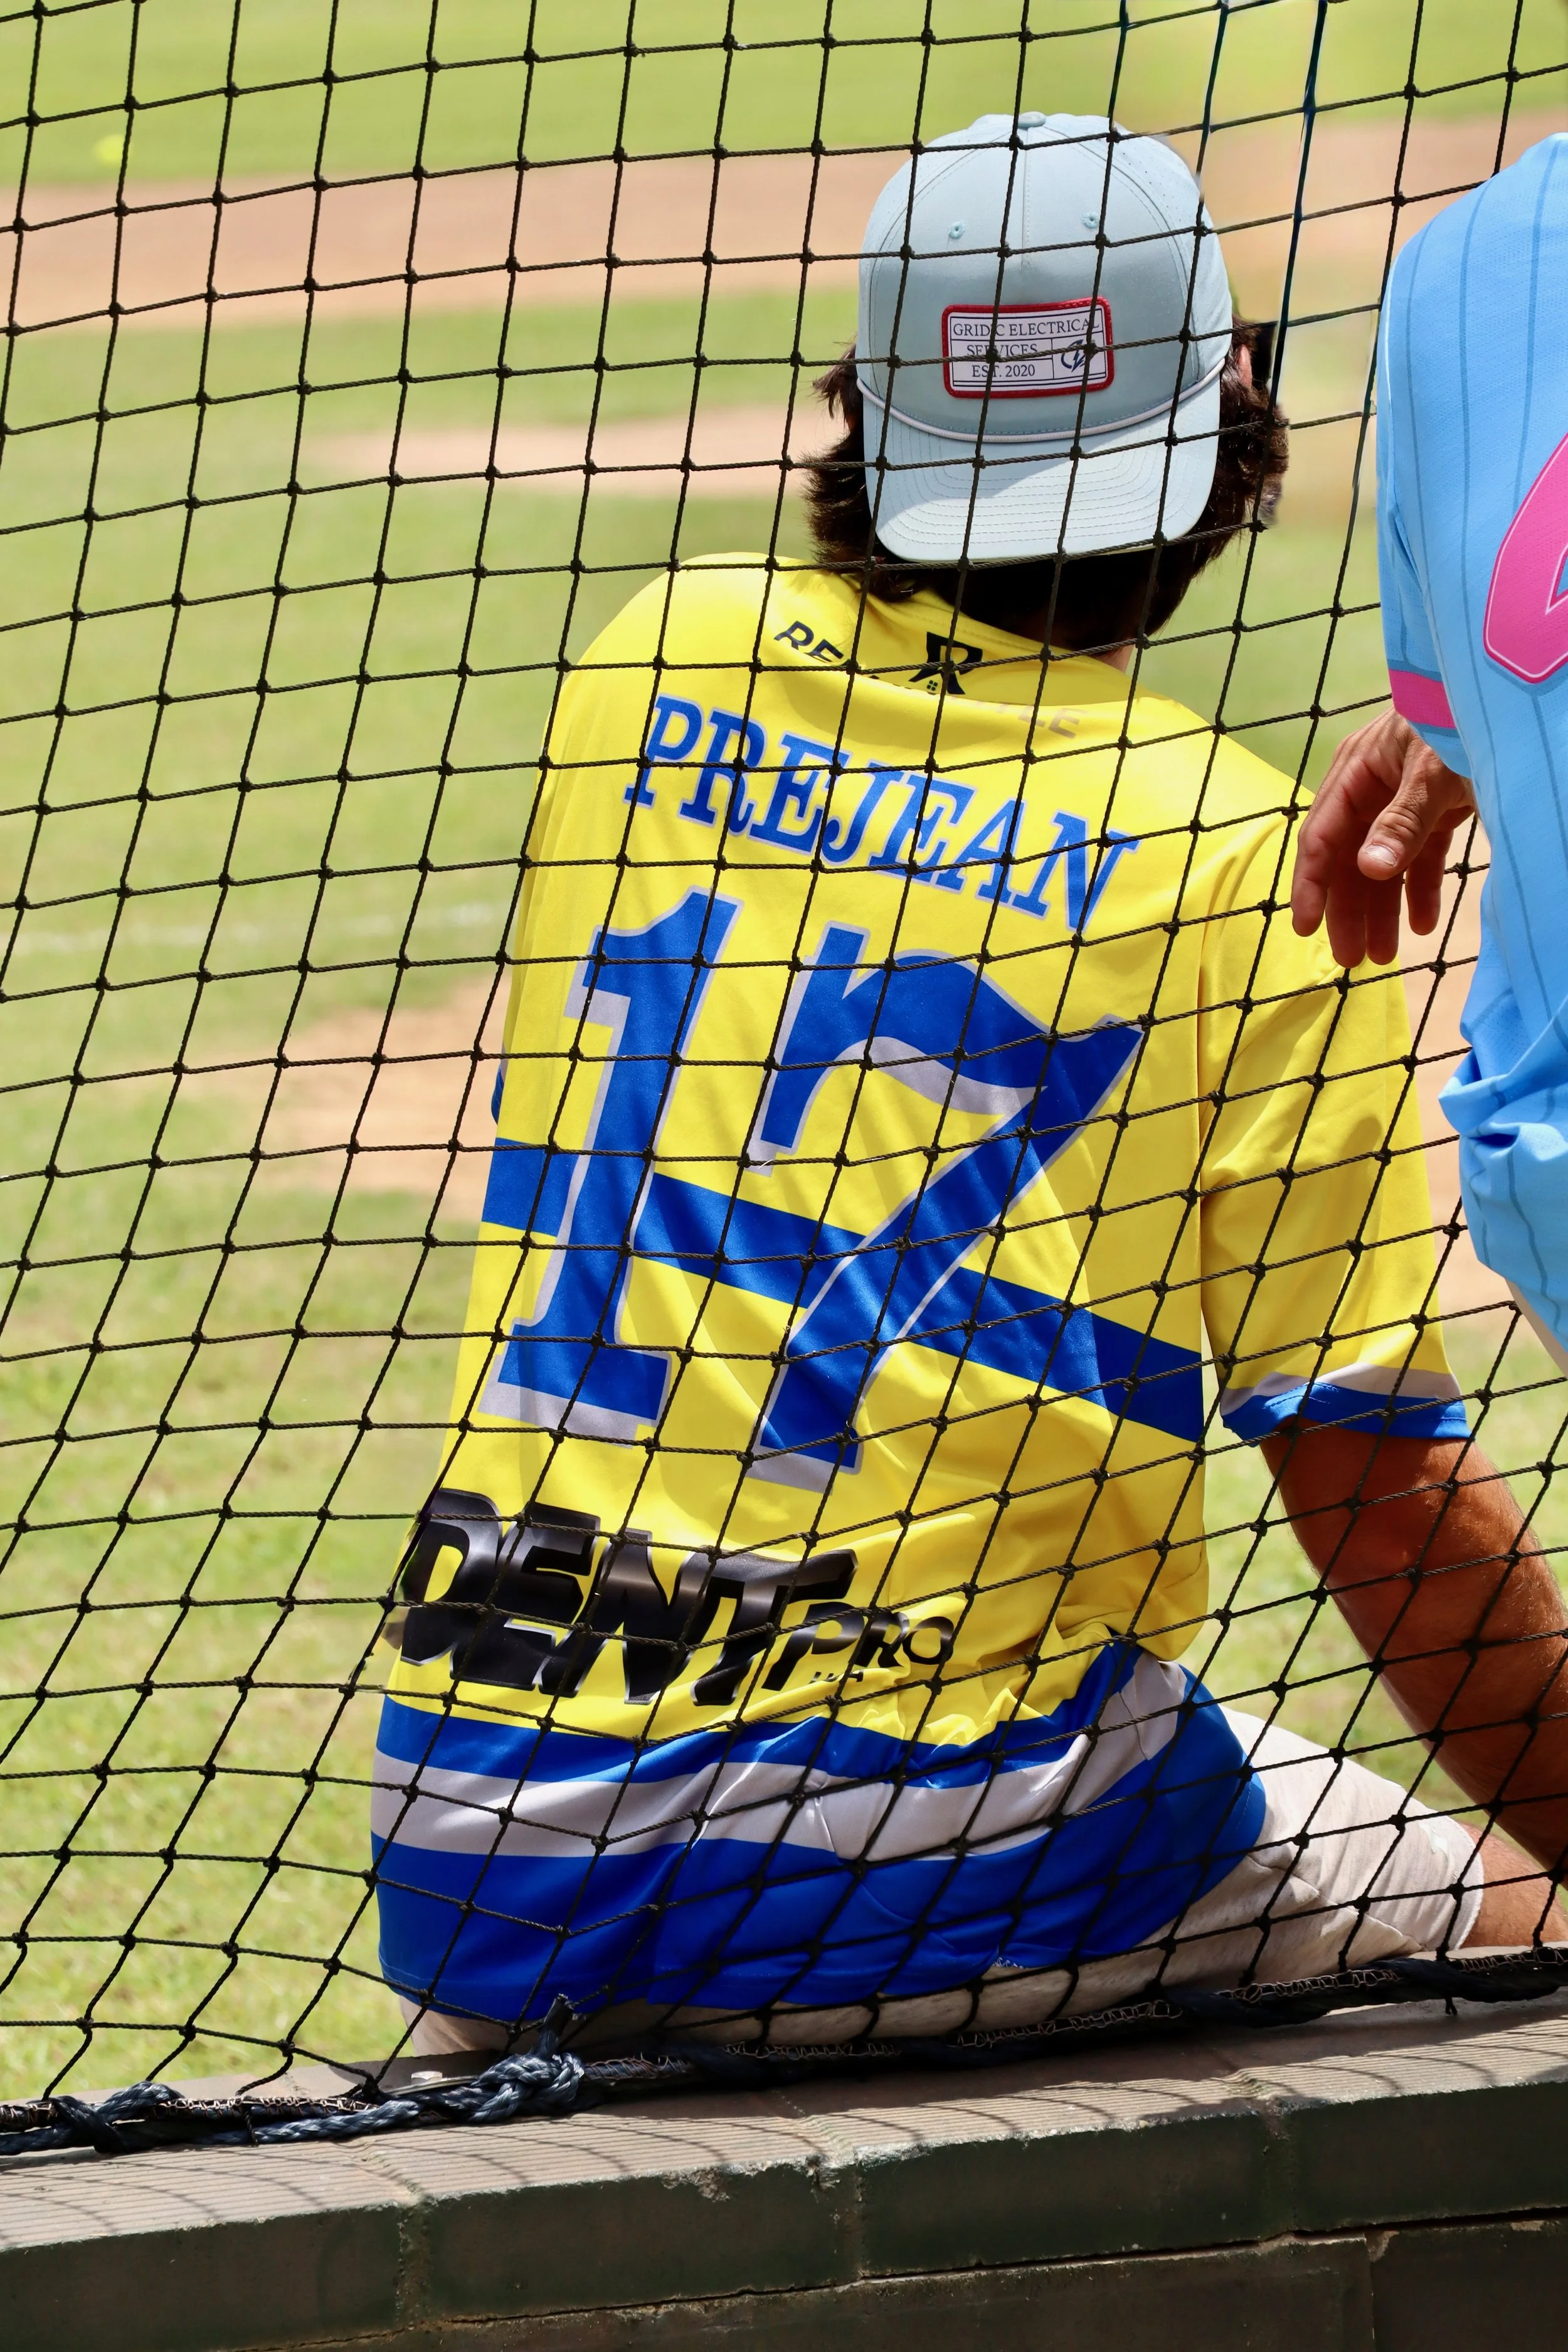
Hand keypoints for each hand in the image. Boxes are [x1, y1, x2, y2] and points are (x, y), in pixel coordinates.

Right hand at [1290, 707, 1476, 967]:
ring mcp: (1401, 801)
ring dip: (1381, 910)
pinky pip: (1419, 859)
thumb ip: (1402, 822)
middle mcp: (1371, 788)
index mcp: (1356, 770)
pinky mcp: (1433, 810)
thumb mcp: (1434, 774)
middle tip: (1350, 958)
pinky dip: (1420, 891)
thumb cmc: (1462, 723)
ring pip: (1382, 865)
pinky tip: (1422, 924)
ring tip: (1382, 956)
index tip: (1305, 927)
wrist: (1509, 698)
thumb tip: (1369, 870)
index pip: (1322, 836)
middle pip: (1348, 859)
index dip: (1312, 884)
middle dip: (1349, 909)